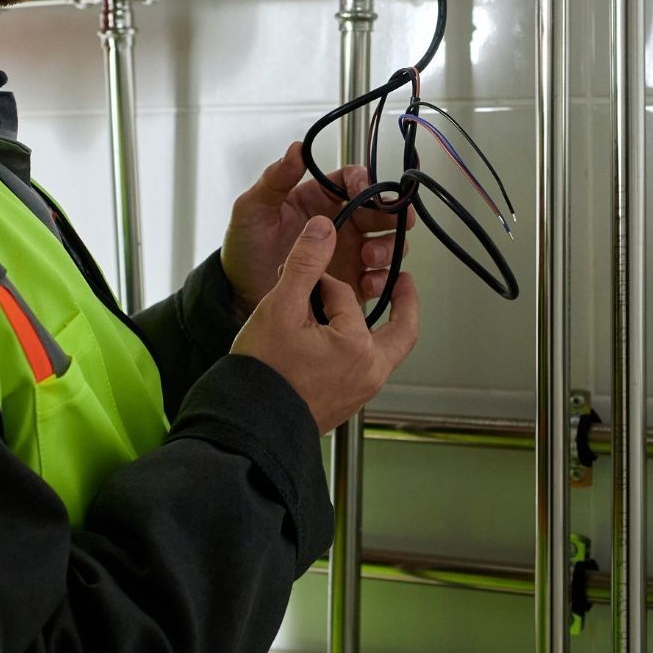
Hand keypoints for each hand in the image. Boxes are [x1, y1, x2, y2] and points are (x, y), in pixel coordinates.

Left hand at [221, 141, 416, 311]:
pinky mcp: (351, 283)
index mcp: (319, 199)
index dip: (365, 182)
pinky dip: (381, 279)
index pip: (353, 180)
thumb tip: (296, 149)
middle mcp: (340, 224)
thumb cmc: (244, 248)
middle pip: (380, 211)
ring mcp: (348, 254)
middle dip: (390, 215)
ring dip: (387, 247)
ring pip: (386, 244)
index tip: (364, 191)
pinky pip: (379, 279)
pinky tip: (367, 282)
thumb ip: (275, 180)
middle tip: (389, 222)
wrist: (239, 295)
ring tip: (369, 256)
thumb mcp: (252, 210)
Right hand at [232, 217, 420, 432]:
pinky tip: (346, 340)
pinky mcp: (347, 403)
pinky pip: (367, 369)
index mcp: (357, 347)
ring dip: (382, 326)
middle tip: (404, 281)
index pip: (344, 295)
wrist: (248, 423)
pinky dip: (364, 348)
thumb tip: (322, 229)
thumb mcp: (280, 308)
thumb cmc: (263, 373)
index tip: (298, 281)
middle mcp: (369, 372)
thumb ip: (305, 264)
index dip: (318, 283)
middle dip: (403, 303)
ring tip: (377, 307)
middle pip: (400, 330)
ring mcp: (360, 391)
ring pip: (384, 351)